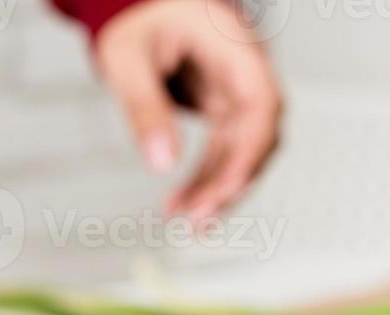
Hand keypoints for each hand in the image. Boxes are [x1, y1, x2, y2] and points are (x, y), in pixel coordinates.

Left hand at [95, 0, 281, 221]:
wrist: (139, 5)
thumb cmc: (138, 17)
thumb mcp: (127, 59)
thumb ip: (144, 108)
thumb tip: (161, 164)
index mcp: (233, 47)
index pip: (262, 105)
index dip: (250, 152)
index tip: (225, 188)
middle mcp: (244, 71)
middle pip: (257, 135)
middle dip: (230, 182)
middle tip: (198, 218)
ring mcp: (236, 90)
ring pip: (242, 150)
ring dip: (217, 188)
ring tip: (186, 218)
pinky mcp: (223, 107)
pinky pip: (224, 149)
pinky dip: (206, 177)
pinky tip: (185, 201)